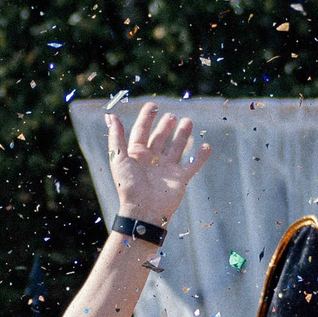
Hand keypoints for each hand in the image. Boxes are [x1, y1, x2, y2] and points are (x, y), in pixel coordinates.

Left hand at [105, 101, 214, 224]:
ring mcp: (167, 169)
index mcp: (136, 154)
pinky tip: (206, 146)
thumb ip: (116, 137)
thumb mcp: (119, 158)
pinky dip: (201, 156)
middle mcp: (152, 160)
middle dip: (166, 126)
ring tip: (188, 121)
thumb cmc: (128, 186)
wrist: (143, 211)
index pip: (142, 131)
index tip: (153, 105)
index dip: (147, 118)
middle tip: (171, 115)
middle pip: (160, 138)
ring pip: (177, 147)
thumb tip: (110, 116)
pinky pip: (193, 165)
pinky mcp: (180, 178)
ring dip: (183, 135)